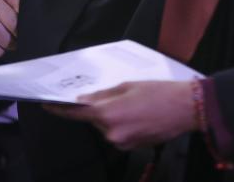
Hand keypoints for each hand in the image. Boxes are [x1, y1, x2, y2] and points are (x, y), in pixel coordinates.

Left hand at [44, 80, 197, 149]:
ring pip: (107, 127)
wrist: (185, 108)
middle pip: (94, 120)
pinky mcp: (132, 148)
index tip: (47, 106)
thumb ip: (102, 95)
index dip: (60, 110)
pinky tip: (137, 114)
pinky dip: (122, 124)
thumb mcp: (126, 86)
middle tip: (115, 95)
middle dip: (99, 108)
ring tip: (133, 104)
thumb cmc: (158, 92)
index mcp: (108, 113)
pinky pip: (118, 134)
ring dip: (112, 116)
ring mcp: (122, 143)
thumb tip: (83, 100)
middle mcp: (112, 132)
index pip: (77, 114)